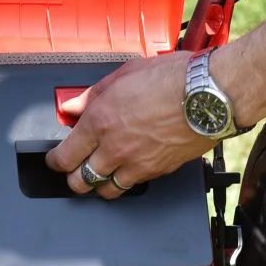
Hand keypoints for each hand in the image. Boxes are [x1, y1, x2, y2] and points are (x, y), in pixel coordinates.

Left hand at [45, 52, 216, 199]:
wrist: (210, 94)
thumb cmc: (174, 78)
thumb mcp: (125, 74)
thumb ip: (93, 94)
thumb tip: (73, 105)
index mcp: (100, 120)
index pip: (64, 155)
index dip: (55, 161)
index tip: (55, 158)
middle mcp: (114, 147)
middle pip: (80, 181)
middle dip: (72, 178)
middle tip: (73, 170)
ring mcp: (136, 163)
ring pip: (106, 191)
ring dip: (99, 186)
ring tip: (99, 176)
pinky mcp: (157, 171)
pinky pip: (133, 186)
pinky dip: (125, 183)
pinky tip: (127, 172)